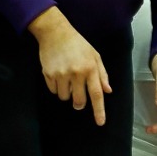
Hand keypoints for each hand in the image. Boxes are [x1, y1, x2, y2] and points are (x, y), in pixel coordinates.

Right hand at [30, 7, 112, 124]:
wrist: (55, 33)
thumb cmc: (78, 44)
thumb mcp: (95, 56)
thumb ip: (102, 74)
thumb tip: (108, 91)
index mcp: (90, 69)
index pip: (96, 94)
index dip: (99, 110)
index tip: (100, 122)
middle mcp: (76, 73)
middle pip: (79, 101)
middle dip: (79, 104)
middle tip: (78, 99)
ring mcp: (61, 74)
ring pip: (65, 97)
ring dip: (67, 94)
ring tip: (67, 79)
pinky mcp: (48, 74)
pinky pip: (53, 91)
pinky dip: (57, 88)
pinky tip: (58, 75)